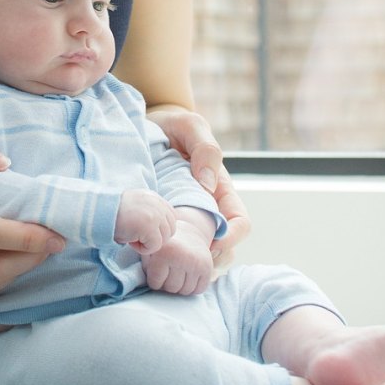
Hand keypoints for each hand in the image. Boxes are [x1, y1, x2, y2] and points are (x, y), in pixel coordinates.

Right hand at [114, 189, 175, 253]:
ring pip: (163, 239)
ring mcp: (155, 214)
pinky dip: (142, 249)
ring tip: (132, 236)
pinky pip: (155, 246)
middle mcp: (157, 203)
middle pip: (170, 230)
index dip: (157, 230)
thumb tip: (163, 232)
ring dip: (148, 243)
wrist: (97, 211)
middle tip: (135, 235)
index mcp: (154, 197)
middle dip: (154, 237)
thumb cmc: (113, 214)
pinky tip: (130, 241)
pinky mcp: (150, 225)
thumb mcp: (136, 208)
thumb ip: (151, 213)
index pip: (170, 219)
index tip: (141, 230)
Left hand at [141, 221, 213, 294]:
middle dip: (166, 284)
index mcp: (165, 252)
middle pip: (171, 289)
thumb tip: (134, 280)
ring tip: (176, 273)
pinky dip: (192, 286)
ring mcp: (197, 262)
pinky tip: (188, 275)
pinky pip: (198, 290)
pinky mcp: (207, 267)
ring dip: (179, 286)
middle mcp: (182, 257)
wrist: (188, 231)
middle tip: (167, 272)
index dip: (154, 280)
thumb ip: (144, 265)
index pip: (155, 284)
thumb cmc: (164, 246)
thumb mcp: (150, 250)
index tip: (155, 270)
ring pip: (185, 291)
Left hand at [148, 108, 250, 270]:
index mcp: (220, 189)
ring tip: (165, 259)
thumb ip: (205, 149)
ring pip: (198, 251)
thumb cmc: (172, 124)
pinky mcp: (166, 221)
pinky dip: (168, 254)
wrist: (145, 125)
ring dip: (187, 260)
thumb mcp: (190, 126)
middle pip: (222, 246)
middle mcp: (207, 207)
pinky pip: (174, 246)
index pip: (239, 222)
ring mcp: (186, 216)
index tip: (210, 246)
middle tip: (181, 259)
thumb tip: (209, 184)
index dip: (231, 238)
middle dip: (207, 259)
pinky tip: (150, 252)